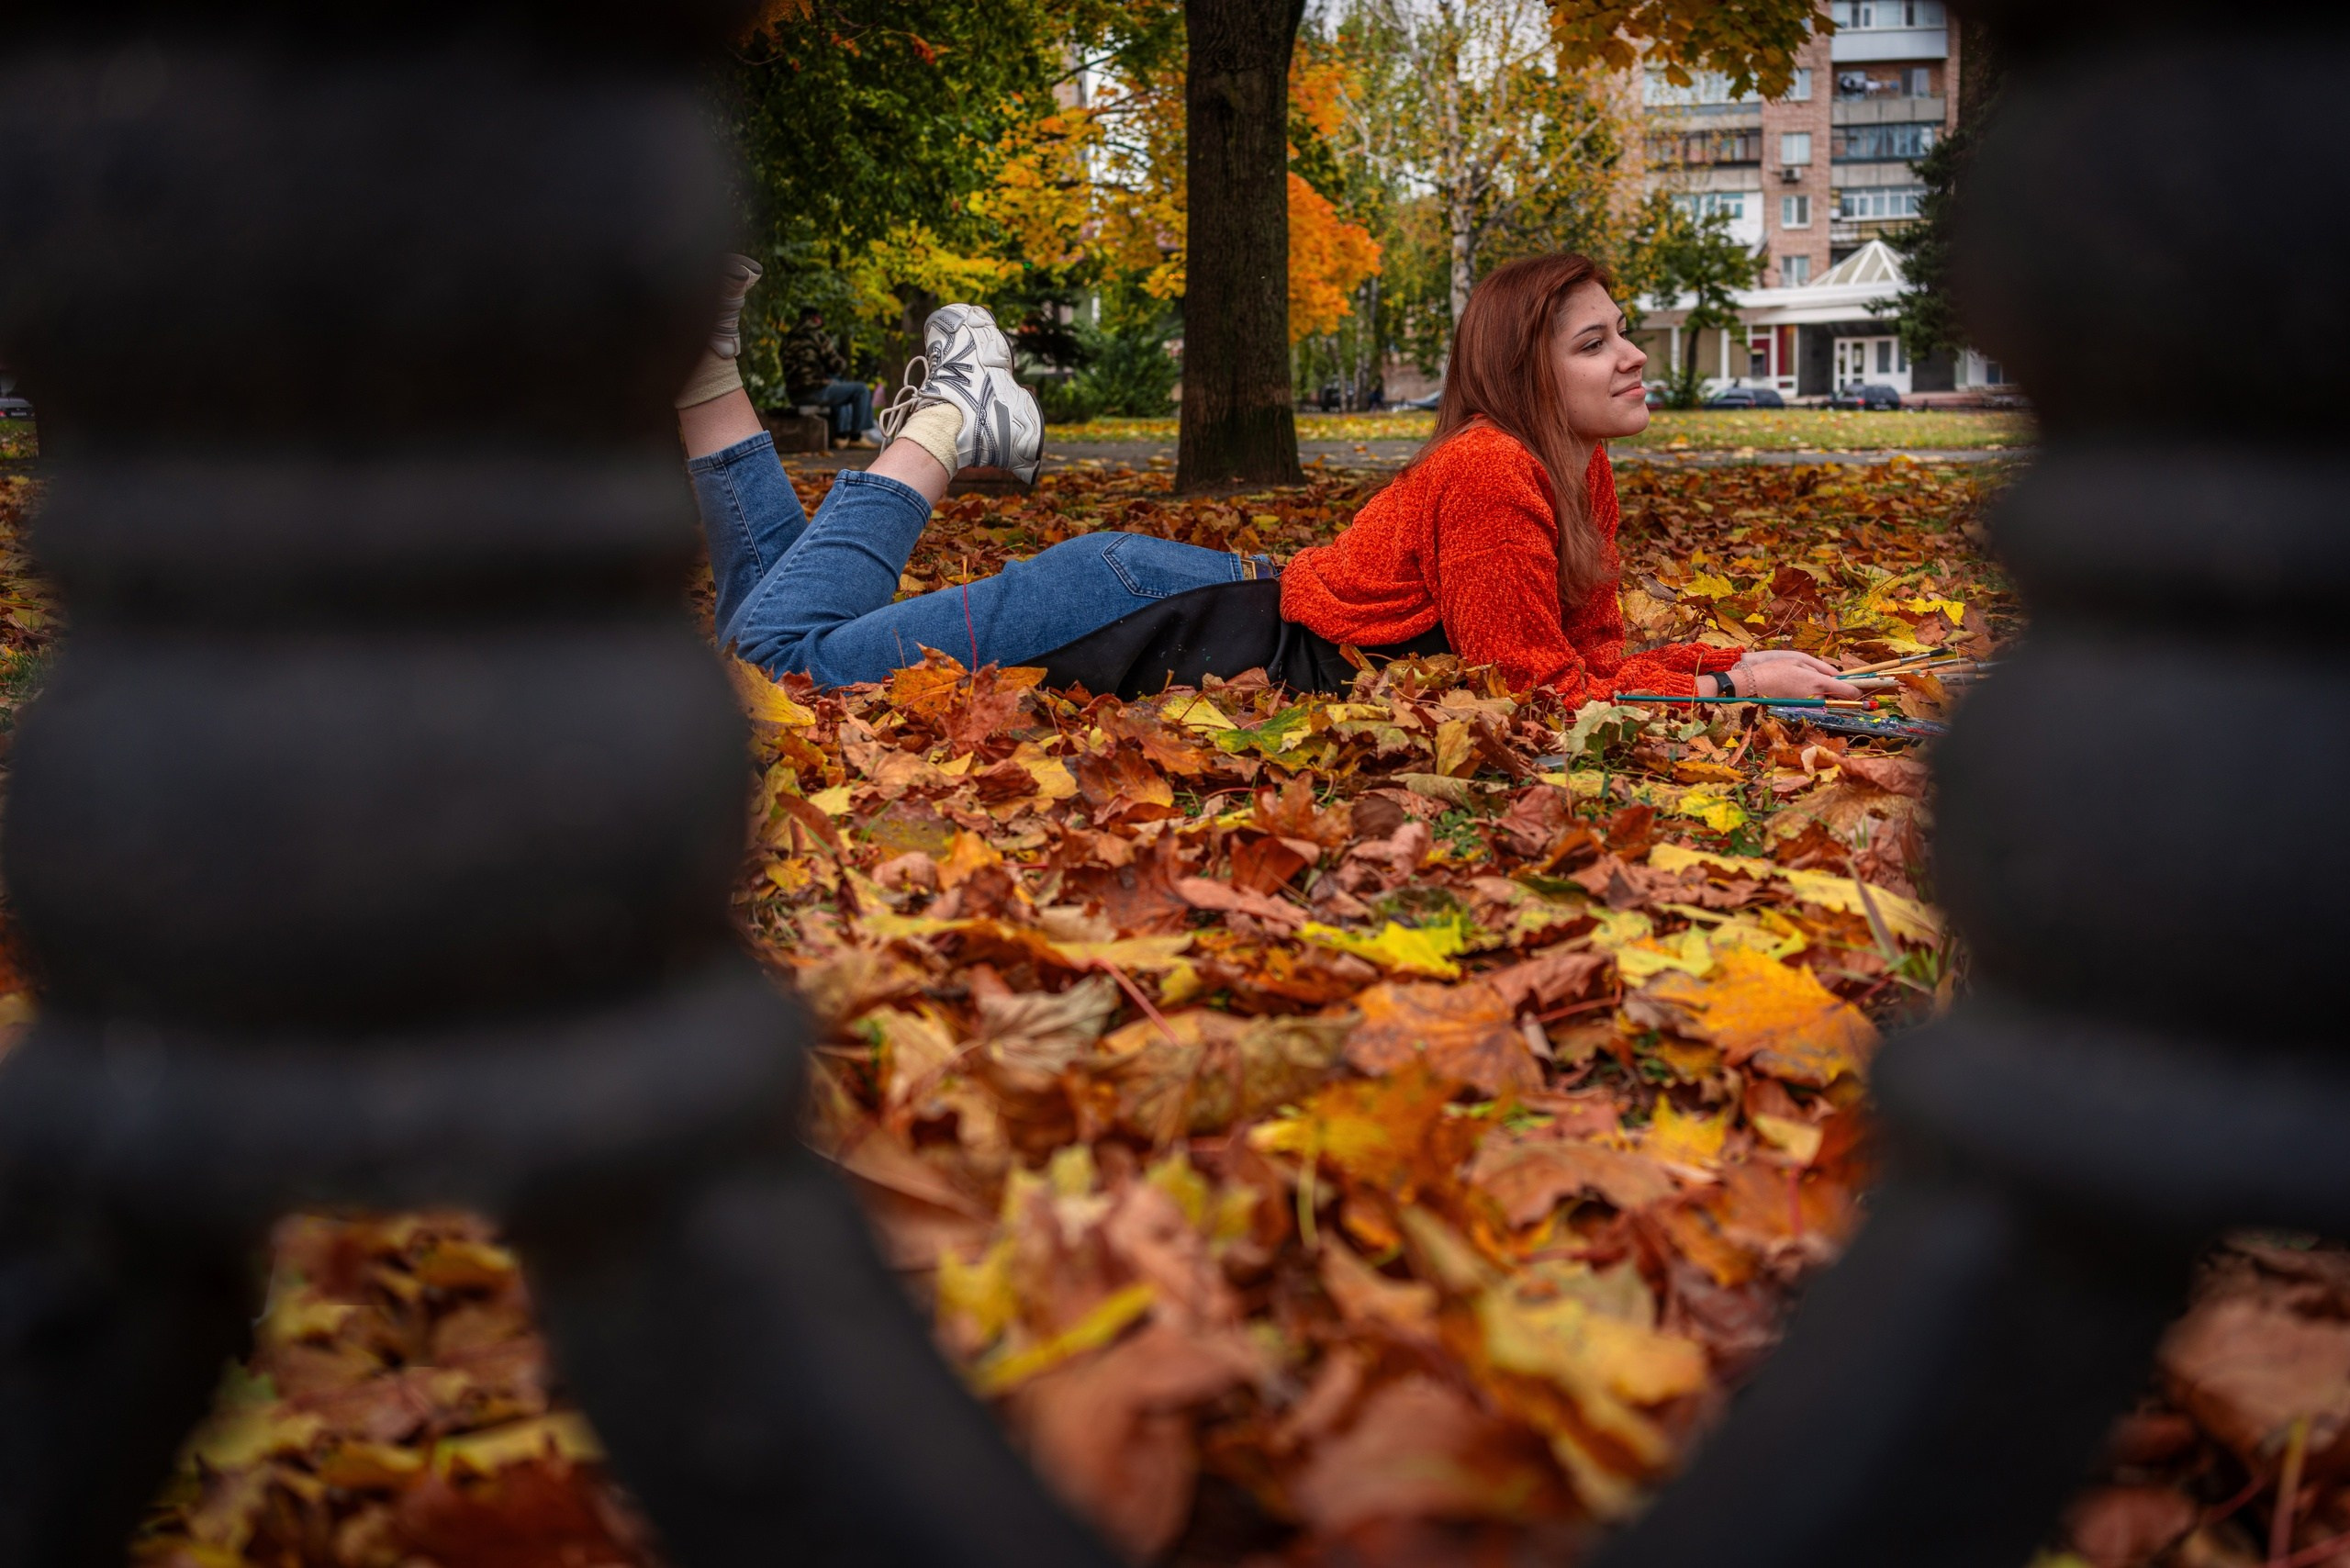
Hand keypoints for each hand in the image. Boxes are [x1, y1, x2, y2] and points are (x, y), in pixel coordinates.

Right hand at [1730, 649, 1863, 698]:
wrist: (1752, 686)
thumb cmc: (1775, 668)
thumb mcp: (1800, 659)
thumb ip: (1823, 667)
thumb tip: (1839, 676)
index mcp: (1819, 682)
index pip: (1849, 692)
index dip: (1858, 690)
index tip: (1861, 688)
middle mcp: (1816, 698)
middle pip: (1839, 700)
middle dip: (1840, 693)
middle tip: (1834, 685)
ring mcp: (1808, 708)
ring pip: (1826, 704)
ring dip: (1825, 697)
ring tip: (1809, 687)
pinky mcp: (1800, 713)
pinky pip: (1814, 707)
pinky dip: (1813, 702)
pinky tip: (1800, 693)